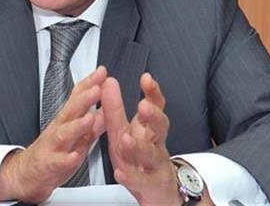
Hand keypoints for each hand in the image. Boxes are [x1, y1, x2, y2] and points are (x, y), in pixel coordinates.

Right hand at [0, 66, 106, 202]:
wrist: (26, 175)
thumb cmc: (53, 153)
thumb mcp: (77, 136)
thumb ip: (95, 122)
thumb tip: (109, 107)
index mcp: (67, 121)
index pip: (77, 97)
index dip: (89, 84)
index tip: (102, 72)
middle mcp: (59, 130)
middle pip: (70, 111)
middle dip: (84, 99)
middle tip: (96, 89)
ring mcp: (53, 147)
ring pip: (63, 134)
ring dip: (76, 126)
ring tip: (89, 119)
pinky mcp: (49, 166)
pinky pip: (58, 162)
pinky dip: (67, 159)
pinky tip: (75, 156)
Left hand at [102, 73, 180, 205]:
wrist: (158, 192)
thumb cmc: (139, 157)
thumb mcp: (123, 131)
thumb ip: (115, 108)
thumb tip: (108, 82)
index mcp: (148, 129)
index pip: (156, 106)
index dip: (153, 93)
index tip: (146, 78)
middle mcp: (155, 144)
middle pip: (161, 128)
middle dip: (153, 117)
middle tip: (143, 106)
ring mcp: (154, 165)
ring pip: (152, 154)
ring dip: (140, 146)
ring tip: (127, 139)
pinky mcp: (149, 186)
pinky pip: (141, 182)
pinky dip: (131, 178)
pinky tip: (120, 173)